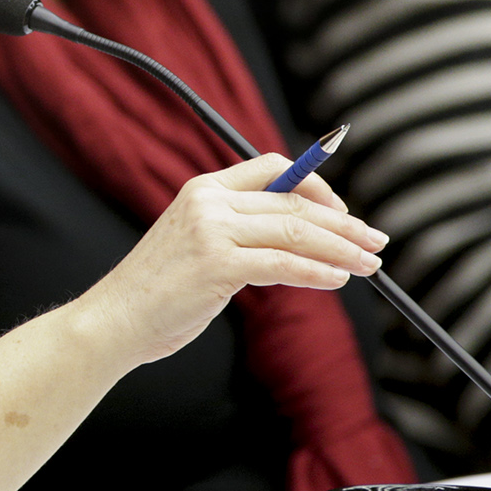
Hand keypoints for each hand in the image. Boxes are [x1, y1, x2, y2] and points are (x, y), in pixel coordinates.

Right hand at [83, 154, 386, 365]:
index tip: (344, 213)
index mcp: (202, 189)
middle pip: (294, 203)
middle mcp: (208, 201)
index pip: (273, 168)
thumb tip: (298, 238)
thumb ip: (237, 231)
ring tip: (369, 265)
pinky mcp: (217, 264)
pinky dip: (318, 272)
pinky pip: (283, 263)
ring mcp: (212, 231)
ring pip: (296, 231)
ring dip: (341, 249)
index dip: (316, 186)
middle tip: (377, 242)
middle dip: (345, 224)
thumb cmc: (157, 292)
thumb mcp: (196, 245)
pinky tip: (338, 280)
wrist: (113, 322)